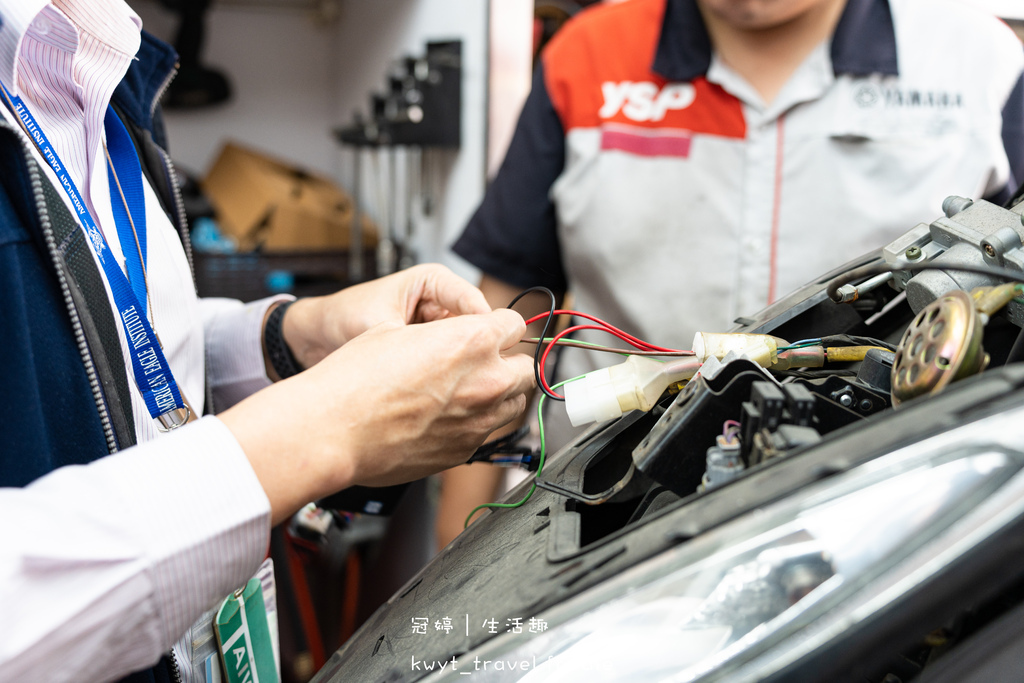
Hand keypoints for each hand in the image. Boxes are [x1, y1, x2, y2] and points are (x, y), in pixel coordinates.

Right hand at [220, 308, 534, 524]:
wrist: (334, 429)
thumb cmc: (356, 379)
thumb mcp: (400, 331)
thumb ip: (446, 334)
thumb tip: (460, 337)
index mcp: (472, 340)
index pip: (513, 324)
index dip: (497, 326)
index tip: (489, 331)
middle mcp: (485, 381)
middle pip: (525, 366)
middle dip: (507, 361)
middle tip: (483, 361)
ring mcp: (479, 420)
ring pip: (515, 402)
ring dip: (500, 393)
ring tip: (467, 390)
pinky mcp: (465, 450)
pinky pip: (488, 432)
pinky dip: (476, 422)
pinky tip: (446, 417)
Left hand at [279, 264, 491, 370]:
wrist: (316, 337)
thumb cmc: (341, 316)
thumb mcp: (377, 322)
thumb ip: (409, 337)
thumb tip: (442, 354)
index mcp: (433, 281)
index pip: (473, 304)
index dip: (481, 332)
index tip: (485, 354)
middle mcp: (440, 302)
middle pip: (475, 329)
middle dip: (471, 352)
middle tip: (469, 376)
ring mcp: (437, 328)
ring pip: (465, 350)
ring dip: (457, 367)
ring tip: (449, 385)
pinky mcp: (430, 350)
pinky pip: (449, 364)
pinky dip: (445, 377)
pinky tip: (441, 391)